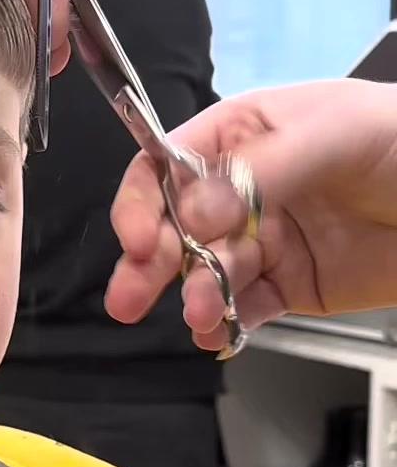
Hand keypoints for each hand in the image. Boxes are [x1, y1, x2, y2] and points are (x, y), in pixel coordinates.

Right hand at [106, 79, 396, 350]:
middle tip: (130, 297)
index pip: (167, 165)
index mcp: (243, 135)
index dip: (142, 201)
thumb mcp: (335, 133)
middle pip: (173, 227)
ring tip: (201, 317)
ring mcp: (264, 240)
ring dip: (194, 297)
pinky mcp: (287, 286)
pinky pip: (242, 308)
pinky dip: (224, 324)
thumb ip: (261, 169)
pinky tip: (219, 333)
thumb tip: (194, 214)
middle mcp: (242, 190)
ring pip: (205, 274)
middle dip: (148, 263)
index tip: (136, 239)